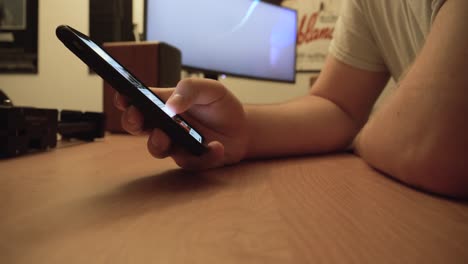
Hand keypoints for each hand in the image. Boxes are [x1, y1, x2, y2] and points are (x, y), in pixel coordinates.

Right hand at [114, 78, 247, 169]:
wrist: (242, 129)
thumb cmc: (221, 106)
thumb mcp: (210, 89)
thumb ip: (190, 89)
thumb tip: (171, 105)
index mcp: (164, 104)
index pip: (138, 101)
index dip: (125, 99)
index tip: (122, 98)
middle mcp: (164, 125)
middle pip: (137, 125)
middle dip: (132, 122)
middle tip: (138, 118)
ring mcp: (174, 144)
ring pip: (156, 148)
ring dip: (159, 143)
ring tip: (169, 136)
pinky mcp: (189, 160)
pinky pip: (189, 162)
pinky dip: (204, 155)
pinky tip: (216, 147)